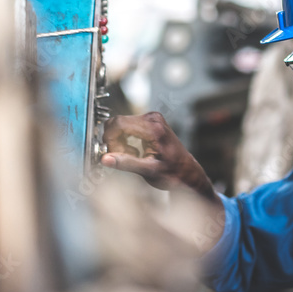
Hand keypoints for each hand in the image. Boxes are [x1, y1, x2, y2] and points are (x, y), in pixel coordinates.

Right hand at [100, 112, 214, 198]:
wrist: (187, 172)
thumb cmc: (174, 173)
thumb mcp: (149, 171)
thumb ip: (126, 163)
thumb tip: (105, 159)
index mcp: (153, 128)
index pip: (119, 123)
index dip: (109, 138)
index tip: (109, 152)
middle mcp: (152, 119)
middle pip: (118, 123)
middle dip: (114, 141)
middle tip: (121, 157)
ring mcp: (151, 119)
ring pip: (120, 125)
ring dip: (120, 142)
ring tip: (132, 156)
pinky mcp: (149, 122)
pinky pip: (127, 128)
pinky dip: (126, 141)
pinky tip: (135, 153)